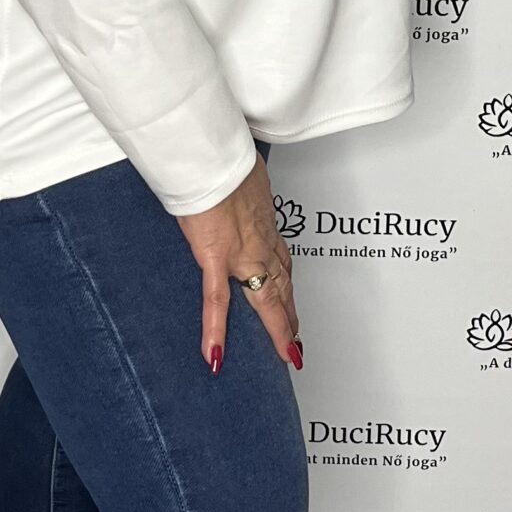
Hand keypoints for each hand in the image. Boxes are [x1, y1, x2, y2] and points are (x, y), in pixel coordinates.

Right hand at [175, 151, 302, 374]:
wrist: (213, 156)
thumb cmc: (223, 159)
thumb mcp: (239, 176)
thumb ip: (238, 189)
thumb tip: (234, 186)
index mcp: (263, 222)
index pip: (281, 259)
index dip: (287, 282)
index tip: (290, 299)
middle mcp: (260, 241)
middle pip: (281, 285)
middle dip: (290, 314)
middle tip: (298, 339)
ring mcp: (241, 253)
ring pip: (265, 297)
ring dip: (277, 325)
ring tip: (286, 351)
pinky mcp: (216, 257)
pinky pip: (216, 301)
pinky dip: (215, 331)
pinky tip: (214, 355)